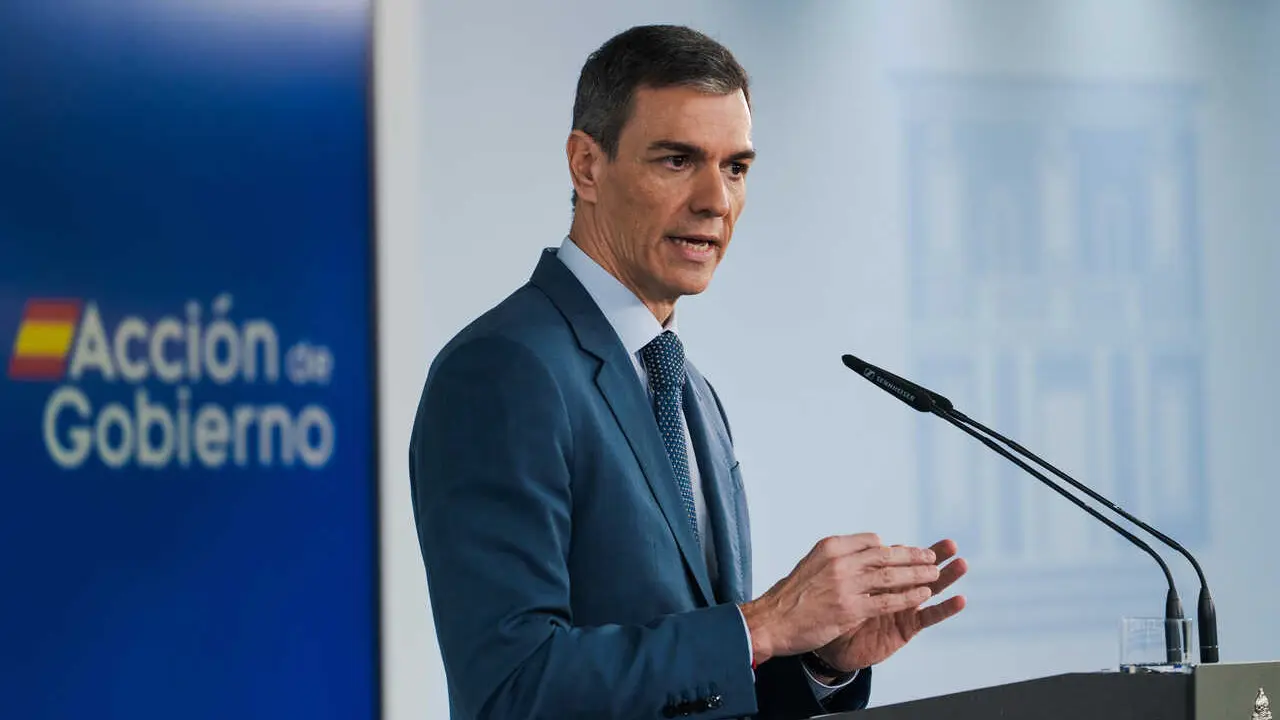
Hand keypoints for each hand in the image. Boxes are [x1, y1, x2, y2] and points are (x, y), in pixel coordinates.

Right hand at [738, 533, 941, 665]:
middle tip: (932, 556)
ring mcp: (846, 585)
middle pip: (886, 555)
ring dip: (917, 574)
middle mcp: (840, 562)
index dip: (892, 547)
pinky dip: (908, 597)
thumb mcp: (811, 563)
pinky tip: (922, 595)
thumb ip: (838, 558)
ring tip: (935, 573)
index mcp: (830, 547)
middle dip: (913, 556)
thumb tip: (864, 552)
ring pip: (891, 576)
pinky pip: (887, 601)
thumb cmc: (791, 596)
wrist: (772, 621)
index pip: (870, 541)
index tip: (907, 551)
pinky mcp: (851, 609)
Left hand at [813, 538, 967, 673]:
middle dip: (933, 556)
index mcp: (876, 577)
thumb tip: (854, 547)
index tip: (909, 543)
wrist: (830, 649)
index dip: (905, 551)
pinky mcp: (908, 627)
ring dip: (947, 576)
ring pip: (929, 588)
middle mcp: (893, 590)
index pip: (894, 559)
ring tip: (962, 564)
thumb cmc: (830, 616)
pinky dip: (945, 608)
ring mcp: (902, 607)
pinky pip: (929, 616)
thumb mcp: (836, 588)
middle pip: (916, 569)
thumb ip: (848, 568)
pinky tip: (961, 600)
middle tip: (951, 544)